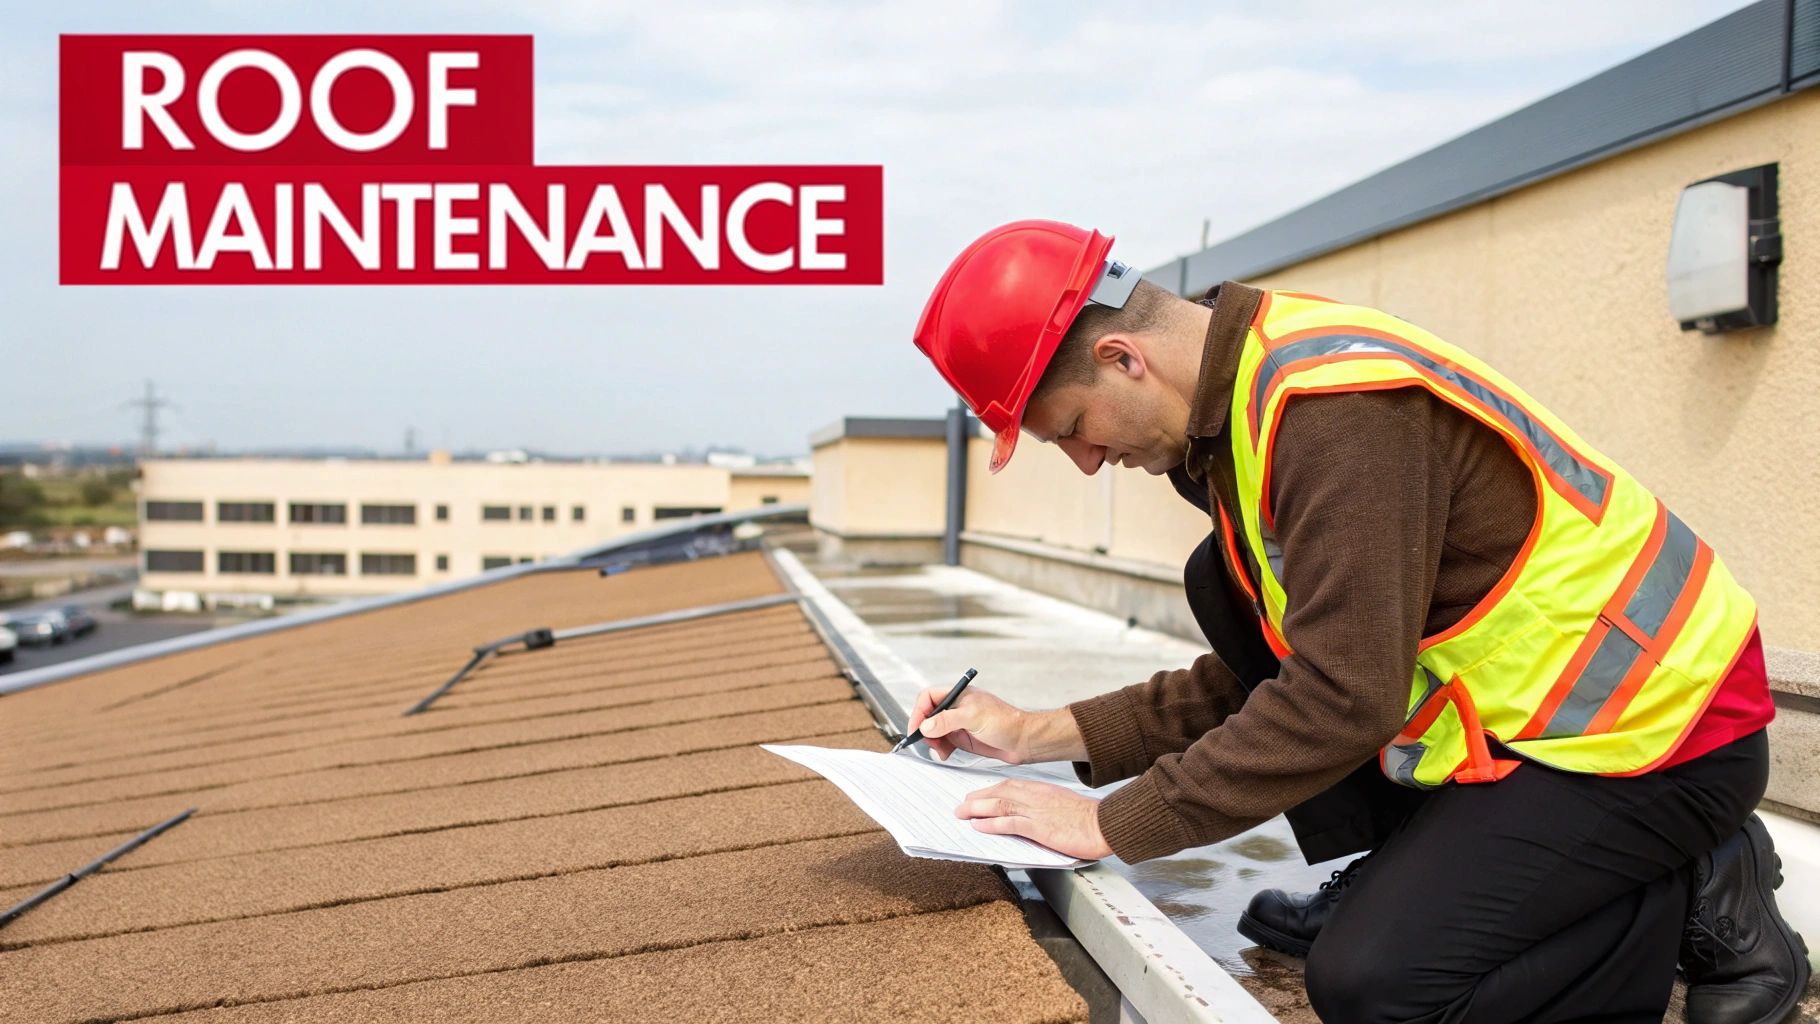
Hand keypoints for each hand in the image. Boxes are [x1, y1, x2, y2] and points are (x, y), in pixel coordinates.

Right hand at [908, 686, 1030, 762]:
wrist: (1023, 741)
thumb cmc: (1005, 722)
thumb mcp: (973, 717)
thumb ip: (947, 720)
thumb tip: (925, 726)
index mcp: (958, 695)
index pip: (928, 697)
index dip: (919, 711)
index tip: (917, 728)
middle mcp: (956, 708)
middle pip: (928, 715)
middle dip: (925, 730)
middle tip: (929, 742)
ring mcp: (959, 723)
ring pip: (934, 731)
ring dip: (933, 741)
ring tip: (941, 751)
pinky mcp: (963, 738)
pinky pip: (944, 742)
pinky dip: (941, 749)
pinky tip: (946, 754)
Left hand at [954, 778, 1112, 860]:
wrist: (1103, 824)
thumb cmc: (1087, 818)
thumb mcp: (1062, 805)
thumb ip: (1044, 806)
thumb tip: (1030, 816)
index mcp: (1041, 789)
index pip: (1009, 785)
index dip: (989, 790)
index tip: (977, 795)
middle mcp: (1035, 796)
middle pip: (999, 792)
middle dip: (977, 798)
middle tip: (962, 805)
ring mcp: (1035, 811)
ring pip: (999, 805)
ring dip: (977, 809)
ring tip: (961, 814)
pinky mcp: (1038, 827)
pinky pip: (1009, 823)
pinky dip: (991, 824)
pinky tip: (978, 826)